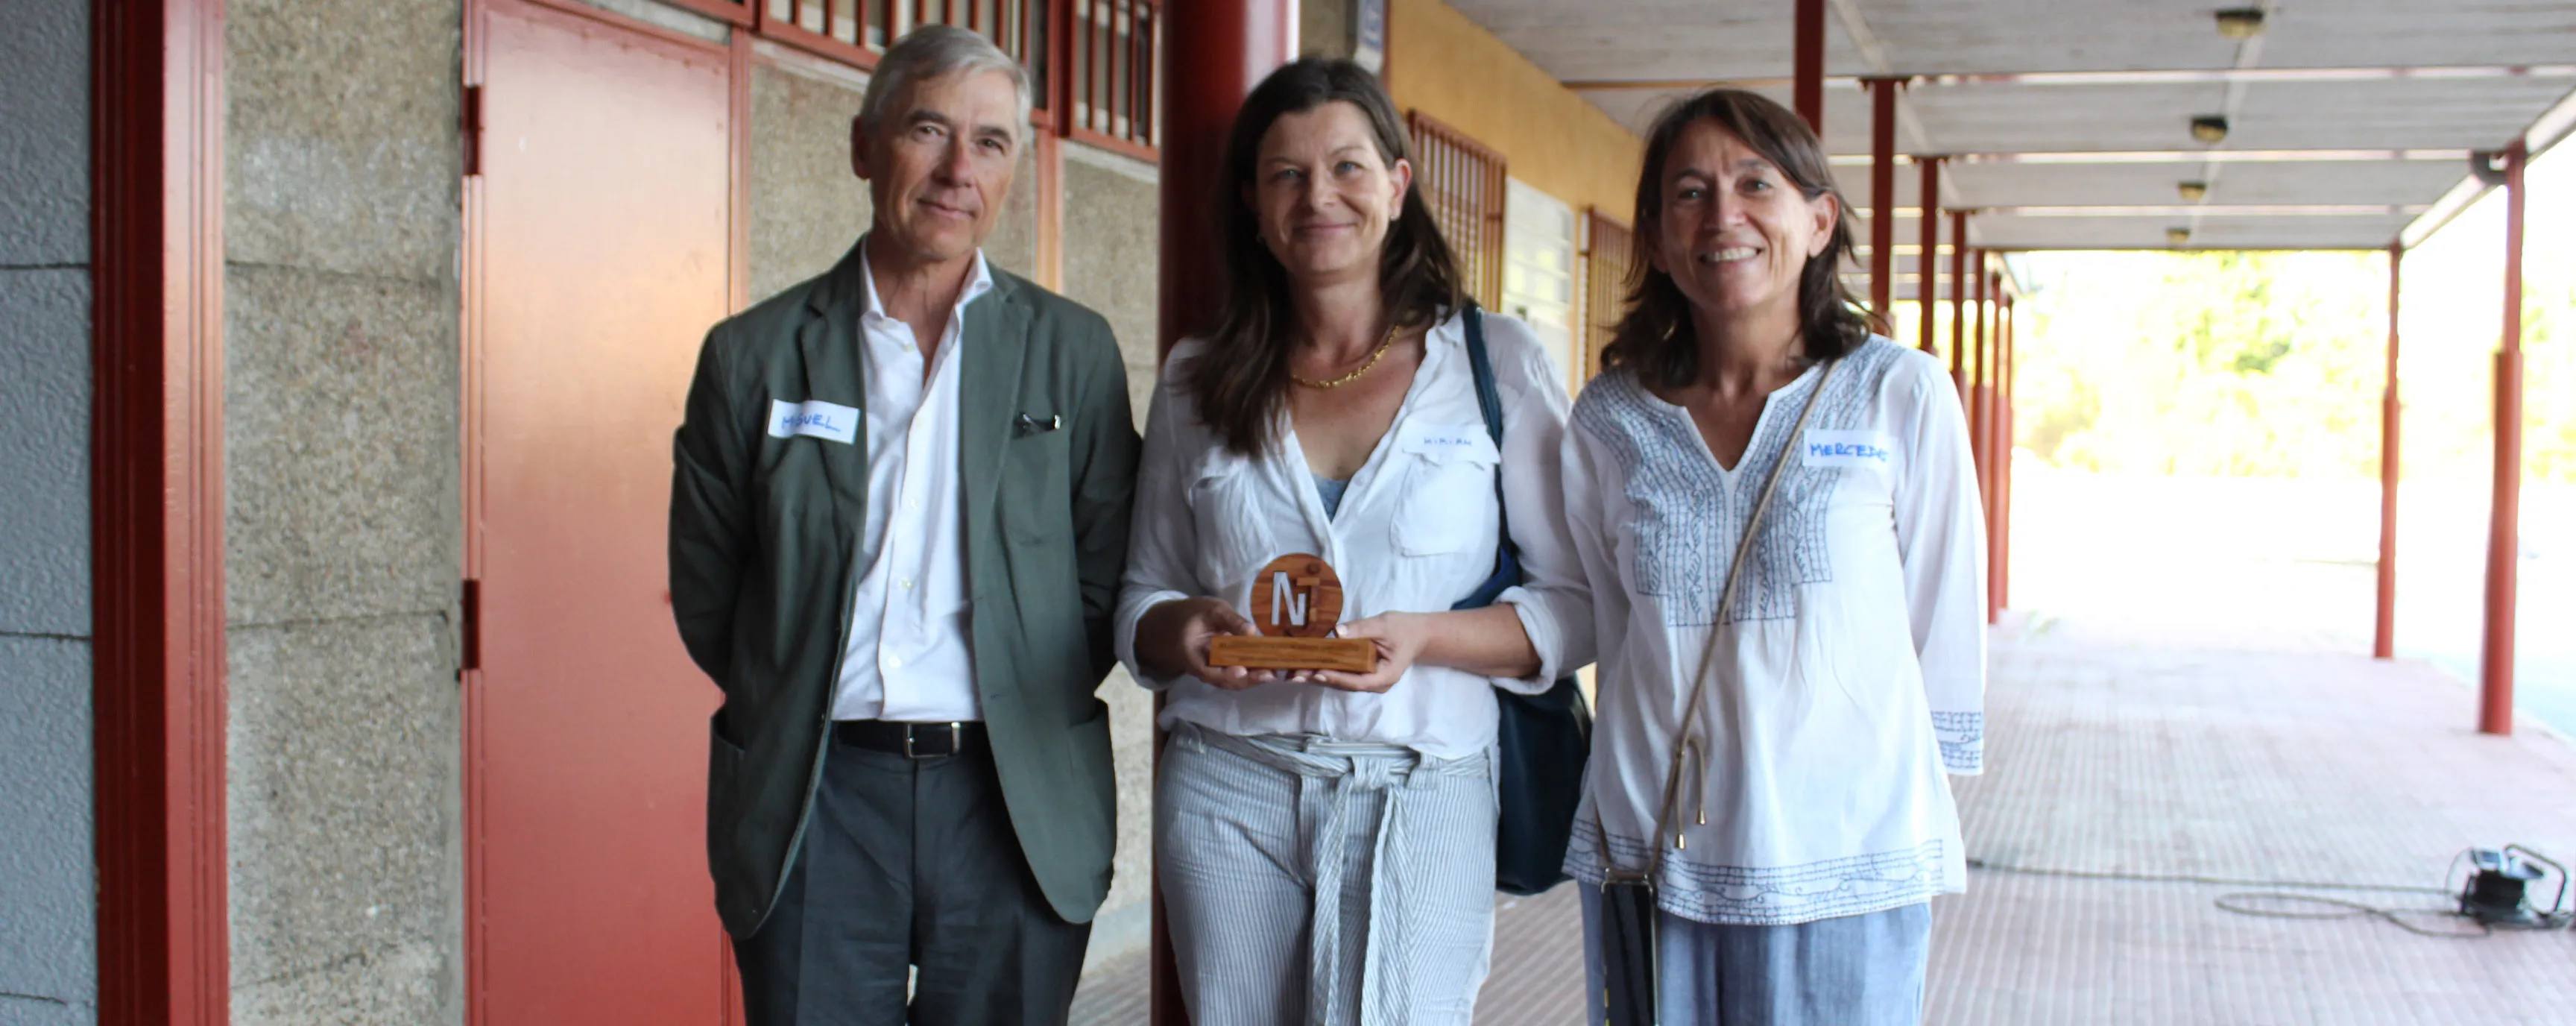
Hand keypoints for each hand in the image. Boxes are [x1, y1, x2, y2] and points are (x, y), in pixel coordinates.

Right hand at [1138, 596, 1277, 690]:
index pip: (1208, 671)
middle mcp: (1202, 670)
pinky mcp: (1222, 670)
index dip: (1225, 674)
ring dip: (1253, 679)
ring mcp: (1212, 672)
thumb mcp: (1212, 609)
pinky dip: (1251, 674)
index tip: (1242, 670)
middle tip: (1269, 674)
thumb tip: (1252, 631)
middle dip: (1247, 679)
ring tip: (1273, 672)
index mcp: (1192, 655)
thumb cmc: (1195, 613)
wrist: (1181, 622)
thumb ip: (1231, 620)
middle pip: (1224, 681)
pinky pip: (1236, 676)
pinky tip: (1268, 669)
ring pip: (1232, 682)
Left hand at [1303, 611, 1428, 693]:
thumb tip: (1337, 631)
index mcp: (1385, 676)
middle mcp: (1375, 684)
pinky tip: (1307, 666)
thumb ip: (1362, 629)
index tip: (1318, 672)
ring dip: (1318, 676)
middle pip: (1344, 684)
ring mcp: (1368, 680)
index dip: (1337, 678)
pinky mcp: (1361, 673)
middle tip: (1295, 675)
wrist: (1417, 634)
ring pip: (1340, 681)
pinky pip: (1342, 673)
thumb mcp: (1384, 625)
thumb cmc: (1404, 629)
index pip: (1358, 681)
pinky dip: (1325, 669)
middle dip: (1320, 678)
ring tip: (1294, 673)